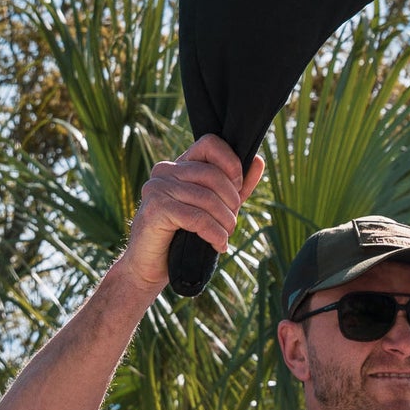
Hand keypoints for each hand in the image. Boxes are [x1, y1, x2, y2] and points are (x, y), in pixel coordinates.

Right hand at [116, 135, 266, 292]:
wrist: (151, 266)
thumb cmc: (183, 236)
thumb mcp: (216, 208)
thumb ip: (236, 187)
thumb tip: (258, 161)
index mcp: (179, 165)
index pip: (209, 143)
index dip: (231, 162)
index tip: (238, 187)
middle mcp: (165, 171)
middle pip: (213, 174)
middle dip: (231, 202)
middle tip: (231, 224)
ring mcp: (157, 188)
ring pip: (207, 198)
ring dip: (225, 222)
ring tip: (225, 237)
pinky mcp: (155, 209)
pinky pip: (196, 217)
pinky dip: (214, 234)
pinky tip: (218, 245)